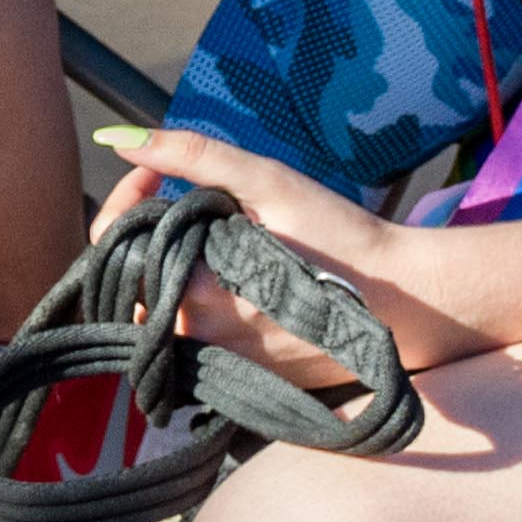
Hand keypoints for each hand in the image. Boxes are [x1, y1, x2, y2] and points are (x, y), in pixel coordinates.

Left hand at [91, 125, 483, 375]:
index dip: (124, 201)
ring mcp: (216, 369)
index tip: (157, 175)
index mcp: (196, 294)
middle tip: (188, 201)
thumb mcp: (270, 182)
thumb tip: (116, 138)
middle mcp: (197, 342)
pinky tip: (229, 278)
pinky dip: (194, 306)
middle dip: (147, 236)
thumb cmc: (339, 237)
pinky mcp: (237, 383)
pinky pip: (188, 342)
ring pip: (155, 314)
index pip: (116, 248)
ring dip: (168, 271)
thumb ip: (192, 156)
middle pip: (129, 284)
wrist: (405, 303)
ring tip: (213, 238)